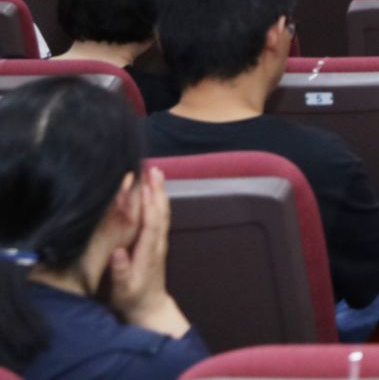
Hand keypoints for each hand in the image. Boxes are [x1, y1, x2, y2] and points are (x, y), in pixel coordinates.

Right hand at [106, 168, 190, 339]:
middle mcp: (158, 244)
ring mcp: (159, 243)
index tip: (145, 186)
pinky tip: (155, 193)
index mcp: (148, 252)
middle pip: (160, 212)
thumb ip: (121, 272)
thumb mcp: (123, 290)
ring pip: (162, 213)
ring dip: (160, 192)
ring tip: (156, 173)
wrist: (150, 308)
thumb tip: (118, 253)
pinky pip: (160, 218)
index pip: (151, 223)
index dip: (149, 204)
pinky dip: (158, 202)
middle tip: (153, 169)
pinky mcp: (157, 244)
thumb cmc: (132, 299)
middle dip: (157, 190)